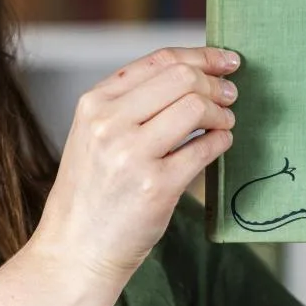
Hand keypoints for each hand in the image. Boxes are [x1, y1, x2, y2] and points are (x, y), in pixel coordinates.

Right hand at [32, 47, 239, 284]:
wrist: (75, 249)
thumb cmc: (91, 192)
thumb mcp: (93, 134)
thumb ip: (130, 103)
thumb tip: (191, 74)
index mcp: (94, 103)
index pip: (159, 61)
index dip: (201, 56)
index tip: (225, 60)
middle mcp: (109, 123)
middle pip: (183, 78)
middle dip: (216, 83)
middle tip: (230, 95)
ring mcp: (132, 154)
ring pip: (197, 107)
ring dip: (222, 113)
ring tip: (224, 124)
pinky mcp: (156, 186)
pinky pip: (206, 148)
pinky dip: (221, 142)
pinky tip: (218, 146)